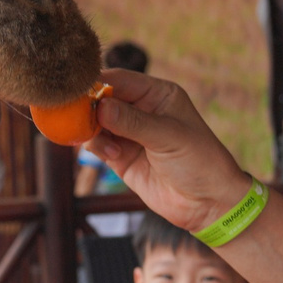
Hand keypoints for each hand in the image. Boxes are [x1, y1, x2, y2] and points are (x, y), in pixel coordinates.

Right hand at [87, 70, 255, 234]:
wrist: (207, 203)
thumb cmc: (200, 162)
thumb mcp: (169, 137)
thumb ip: (133, 122)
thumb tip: (100, 106)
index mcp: (157, 94)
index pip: (120, 79)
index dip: (97, 82)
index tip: (75, 89)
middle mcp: (140, 110)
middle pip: (101, 98)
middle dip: (87, 106)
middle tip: (75, 115)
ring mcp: (128, 133)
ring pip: (94, 122)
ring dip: (92, 129)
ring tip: (106, 144)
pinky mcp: (120, 156)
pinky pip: (96, 143)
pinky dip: (95, 145)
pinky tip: (113, 155)